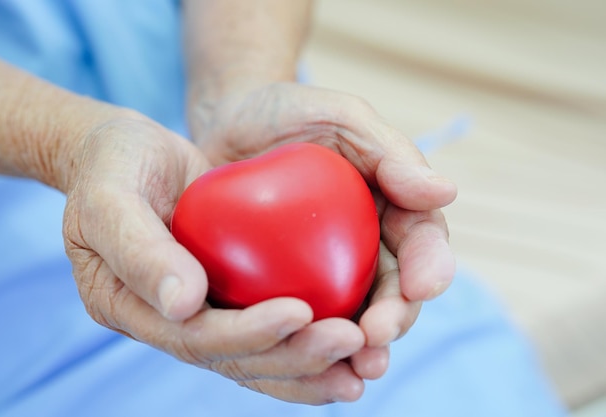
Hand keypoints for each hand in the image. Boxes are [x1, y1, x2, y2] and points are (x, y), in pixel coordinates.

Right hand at [62, 111, 365, 403]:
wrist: (122, 153)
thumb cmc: (110, 166)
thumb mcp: (109, 197)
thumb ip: (140, 251)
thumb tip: (184, 305)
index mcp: (130, 308)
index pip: (197, 337)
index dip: (250, 334)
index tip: (301, 313)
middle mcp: (168, 321)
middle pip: (236, 359)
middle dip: (296, 358)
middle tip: (353, 342)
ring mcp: (198, 312)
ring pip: (258, 358)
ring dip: (312, 367)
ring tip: (364, 363)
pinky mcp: (224, 295)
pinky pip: (268, 328)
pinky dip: (306, 342)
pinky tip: (352, 341)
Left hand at [190, 82, 457, 379]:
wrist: (228, 124)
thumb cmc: (288, 113)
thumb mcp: (342, 116)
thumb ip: (391, 153)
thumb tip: (447, 192)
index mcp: (391, 207)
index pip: (422, 242)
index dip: (428, 268)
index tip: (422, 287)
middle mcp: (366, 244)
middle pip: (393, 291)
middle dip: (392, 319)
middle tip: (376, 339)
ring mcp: (325, 269)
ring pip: (352, 315)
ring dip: (357, 346)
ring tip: (354, 367)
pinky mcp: (282, 284)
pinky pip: (298, 318)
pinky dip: (305, 342)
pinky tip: (301, 360)